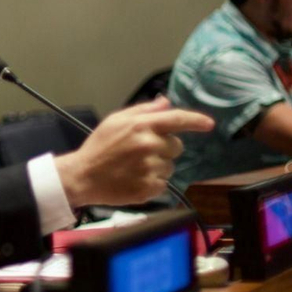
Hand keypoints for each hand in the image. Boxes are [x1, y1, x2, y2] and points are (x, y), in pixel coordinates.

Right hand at [55, 97, 213, 207]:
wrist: (82, 176)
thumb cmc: (99, 146)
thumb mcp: (115, 120)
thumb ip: (143, 111)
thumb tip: (166, 103)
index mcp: (141, 125)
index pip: (177, 119)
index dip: (196, 120)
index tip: (210, 124)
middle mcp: (149, 145)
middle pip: (176, 146)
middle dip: (164, 148)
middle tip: (142, 152)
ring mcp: (150, 168)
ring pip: (170, 166)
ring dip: (158, 167)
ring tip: (135, 167)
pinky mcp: (148, 188)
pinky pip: (163, 184)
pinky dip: (153, 183)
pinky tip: (135, 180)